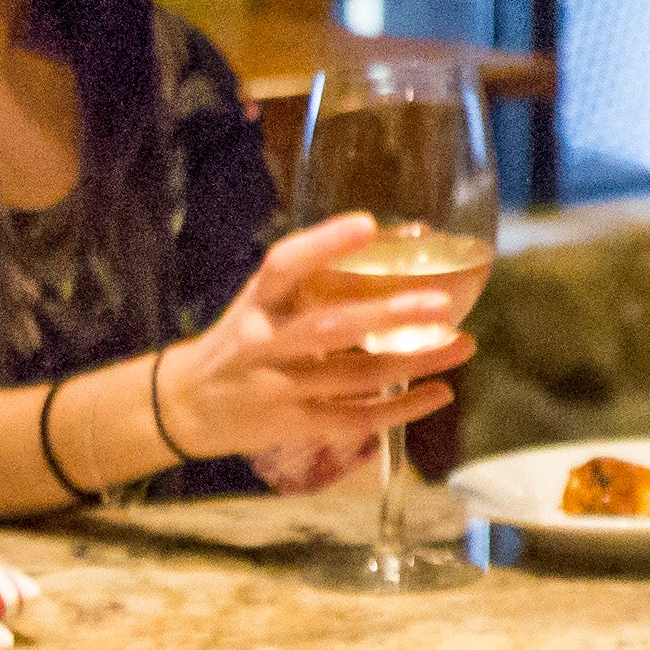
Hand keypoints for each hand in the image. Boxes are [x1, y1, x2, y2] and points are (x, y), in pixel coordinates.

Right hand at [159, 211, 470, 471]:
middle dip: (387, 316)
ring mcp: (278, 388)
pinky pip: (354, 419)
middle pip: (328, 328)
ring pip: (354, 378)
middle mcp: (264, 343)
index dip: (324, 243)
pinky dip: (401, 409)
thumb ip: (317, 277)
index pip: (284, 265)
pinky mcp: (293, 425)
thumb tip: (402, 238)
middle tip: (441, 303)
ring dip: (413, 362)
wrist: (186, 404)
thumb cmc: (244, 338)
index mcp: (258, 301)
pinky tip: (440, 393)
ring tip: (463, 345)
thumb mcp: (264, 301)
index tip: (368, 224)